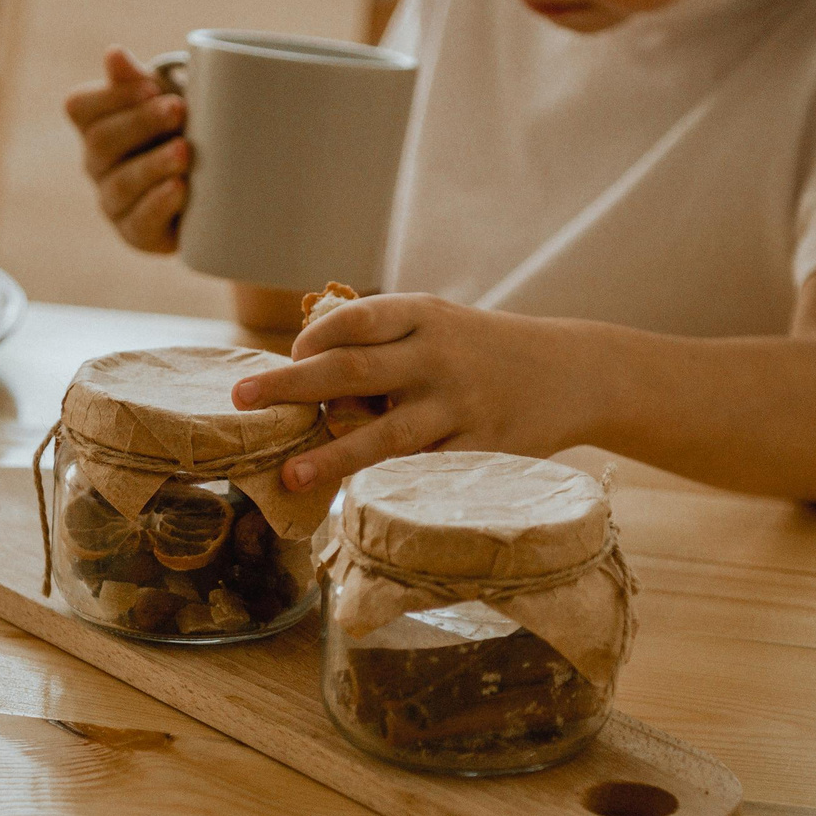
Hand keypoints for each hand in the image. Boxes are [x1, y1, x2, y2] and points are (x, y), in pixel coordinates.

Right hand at [62, 46, 187, 252]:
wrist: (216, 185)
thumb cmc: (182, 131)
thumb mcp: (164, 101)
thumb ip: (137, 80)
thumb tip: (113, 53)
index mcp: (95, 125)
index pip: (81, 107)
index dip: (114, 96)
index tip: (153, 86)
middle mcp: (96, 163)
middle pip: (102, 142)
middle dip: (142, 123)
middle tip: (179, 109)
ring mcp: (113, 201)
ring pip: (120, 183)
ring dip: (154, 164)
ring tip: (185, 151)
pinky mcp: (137, 233)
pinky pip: (139, 222)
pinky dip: (160, 203)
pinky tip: (181, 188)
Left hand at [231, 294, 595, 489]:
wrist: (574, 372)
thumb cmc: (485, 350)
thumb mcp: (440, 324)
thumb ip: (382, 340)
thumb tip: (305, 367)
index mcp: (423, 315)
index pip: (351, 321)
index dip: (310, 341)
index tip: (287, 359)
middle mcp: (437, 355)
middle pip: (351, 369)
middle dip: (291, 385)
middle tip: (242, 398)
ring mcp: (459, 405)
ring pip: (385, 433)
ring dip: (332, 454)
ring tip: (289, 474)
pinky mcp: (481, 448)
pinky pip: (424, 471)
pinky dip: (387, 485)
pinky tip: (356, 500)